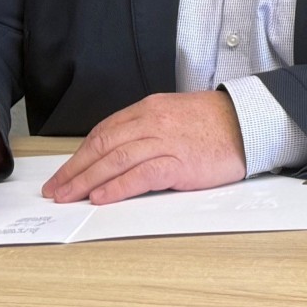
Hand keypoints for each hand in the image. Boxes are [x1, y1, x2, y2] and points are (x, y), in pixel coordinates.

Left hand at [43, 90, 246, 204]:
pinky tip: (101, 198)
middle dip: (74, 170)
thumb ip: (148, 129)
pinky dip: (117, 187)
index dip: (80, 154)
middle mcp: (152, 122)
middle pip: (103, 146)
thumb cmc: (217, 122)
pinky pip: (140, 175)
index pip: (104, 132)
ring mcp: (165, 141)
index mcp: (149, 109)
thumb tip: (119, 153)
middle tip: (55, 190)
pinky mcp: (180, 162)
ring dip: (86, 181)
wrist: (251, 122)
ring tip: (69, 197)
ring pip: (115, 160)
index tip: (65, 171)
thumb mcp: (176, 114)